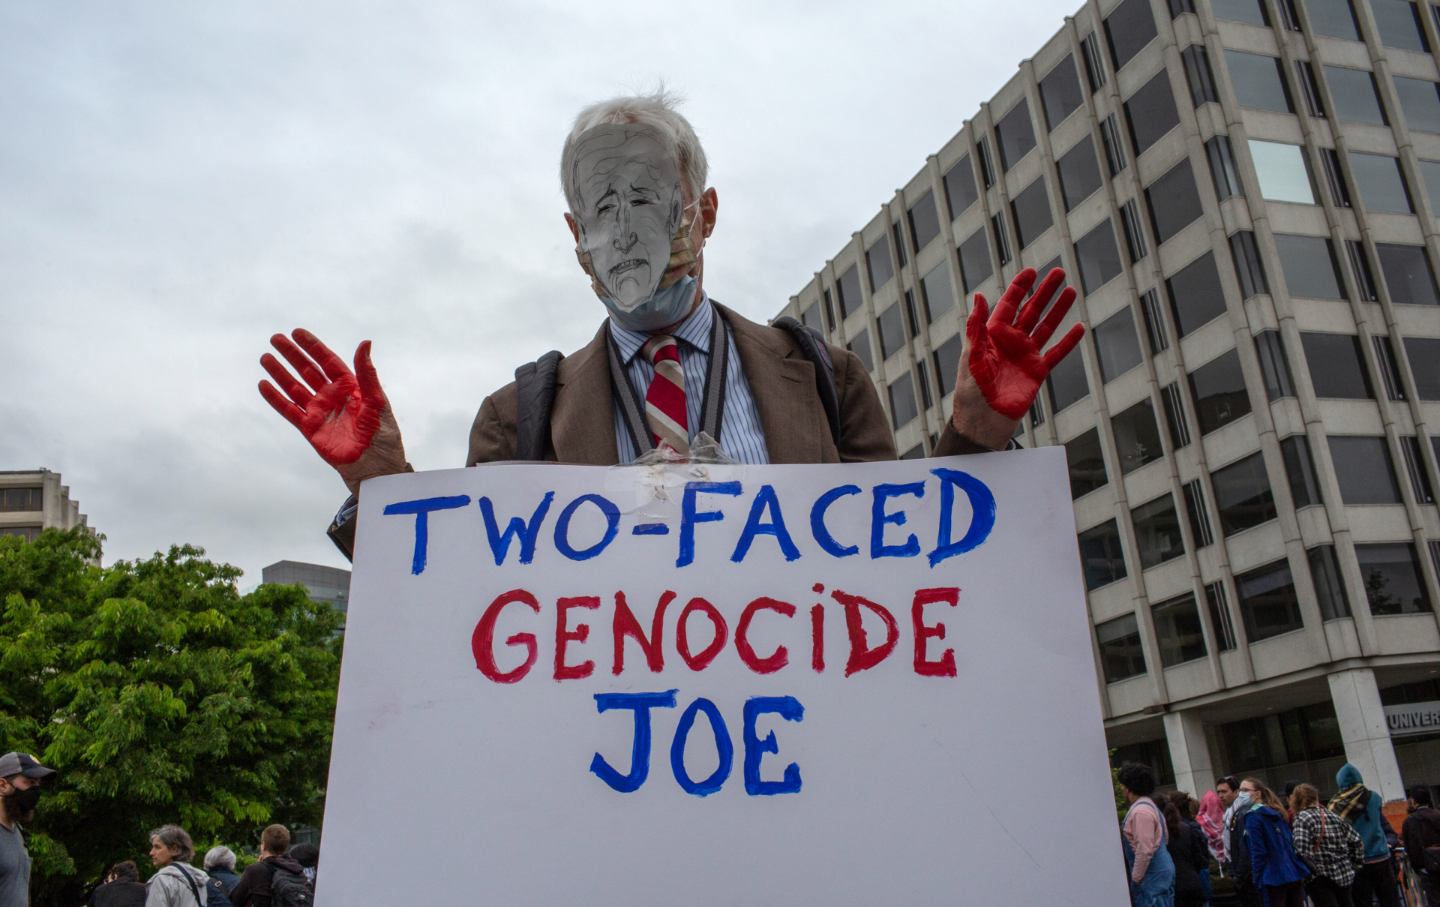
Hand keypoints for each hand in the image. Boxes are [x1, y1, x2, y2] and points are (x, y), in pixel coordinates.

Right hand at [258, 329, 407, 493]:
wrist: (375, 467)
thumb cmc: (383, 436)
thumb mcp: (378, 401)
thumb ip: (368, 373)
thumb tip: (365, 342)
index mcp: (351, 387)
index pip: (328, 361)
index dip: (312, 347)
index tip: (297, 332)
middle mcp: (333, 397)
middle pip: (308, 370)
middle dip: (292, 355)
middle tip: (275, 338)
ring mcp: (320, 412)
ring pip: (295, 388)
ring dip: (280, 373)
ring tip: (265, 358)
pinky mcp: (310, 429)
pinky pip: (289, 411)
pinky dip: (276, 399)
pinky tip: (264, 385)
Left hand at [951, 267, 1084, 448]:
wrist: (984, 421)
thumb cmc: (971, 390)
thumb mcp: (971, 357)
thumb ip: (976, 327)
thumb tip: (978, 296)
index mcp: (993, 335)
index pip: (1009, 304)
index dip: (1020, 287)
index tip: (1032, 271)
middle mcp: (1011, 342)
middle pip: (1031, 310)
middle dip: (1044, 291)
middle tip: (1059, 272)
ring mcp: (1025, 356)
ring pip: (1046, 327)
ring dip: (1058, 309)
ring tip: (1071, 290)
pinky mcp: (1037, 372)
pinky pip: (1056, 353)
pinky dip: (1068, 341)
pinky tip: (1079, 327)